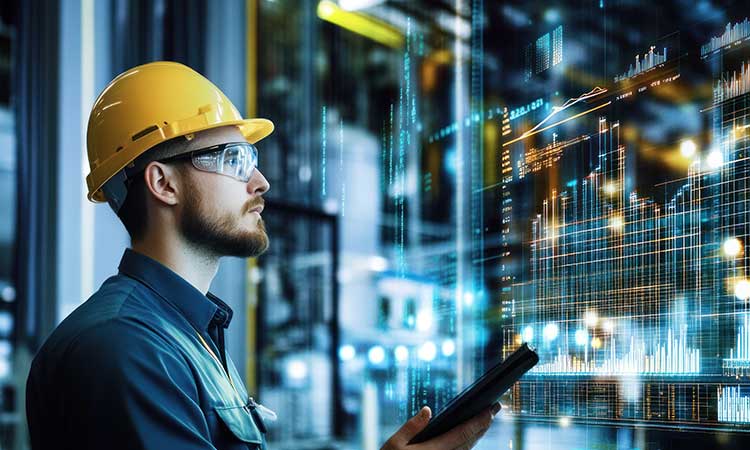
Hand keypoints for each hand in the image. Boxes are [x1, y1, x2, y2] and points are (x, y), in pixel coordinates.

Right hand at [380, 402, 500, 449]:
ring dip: (478, 435)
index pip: (462, 434)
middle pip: (469, 441)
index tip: (490, 410)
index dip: (478, 422)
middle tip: (494, 409)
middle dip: (483, 425)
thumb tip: (427, 410)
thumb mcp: (394, 444)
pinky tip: (470, 437)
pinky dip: (468, 444)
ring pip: (467, 449)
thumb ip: (412, 427)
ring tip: (485, 420)